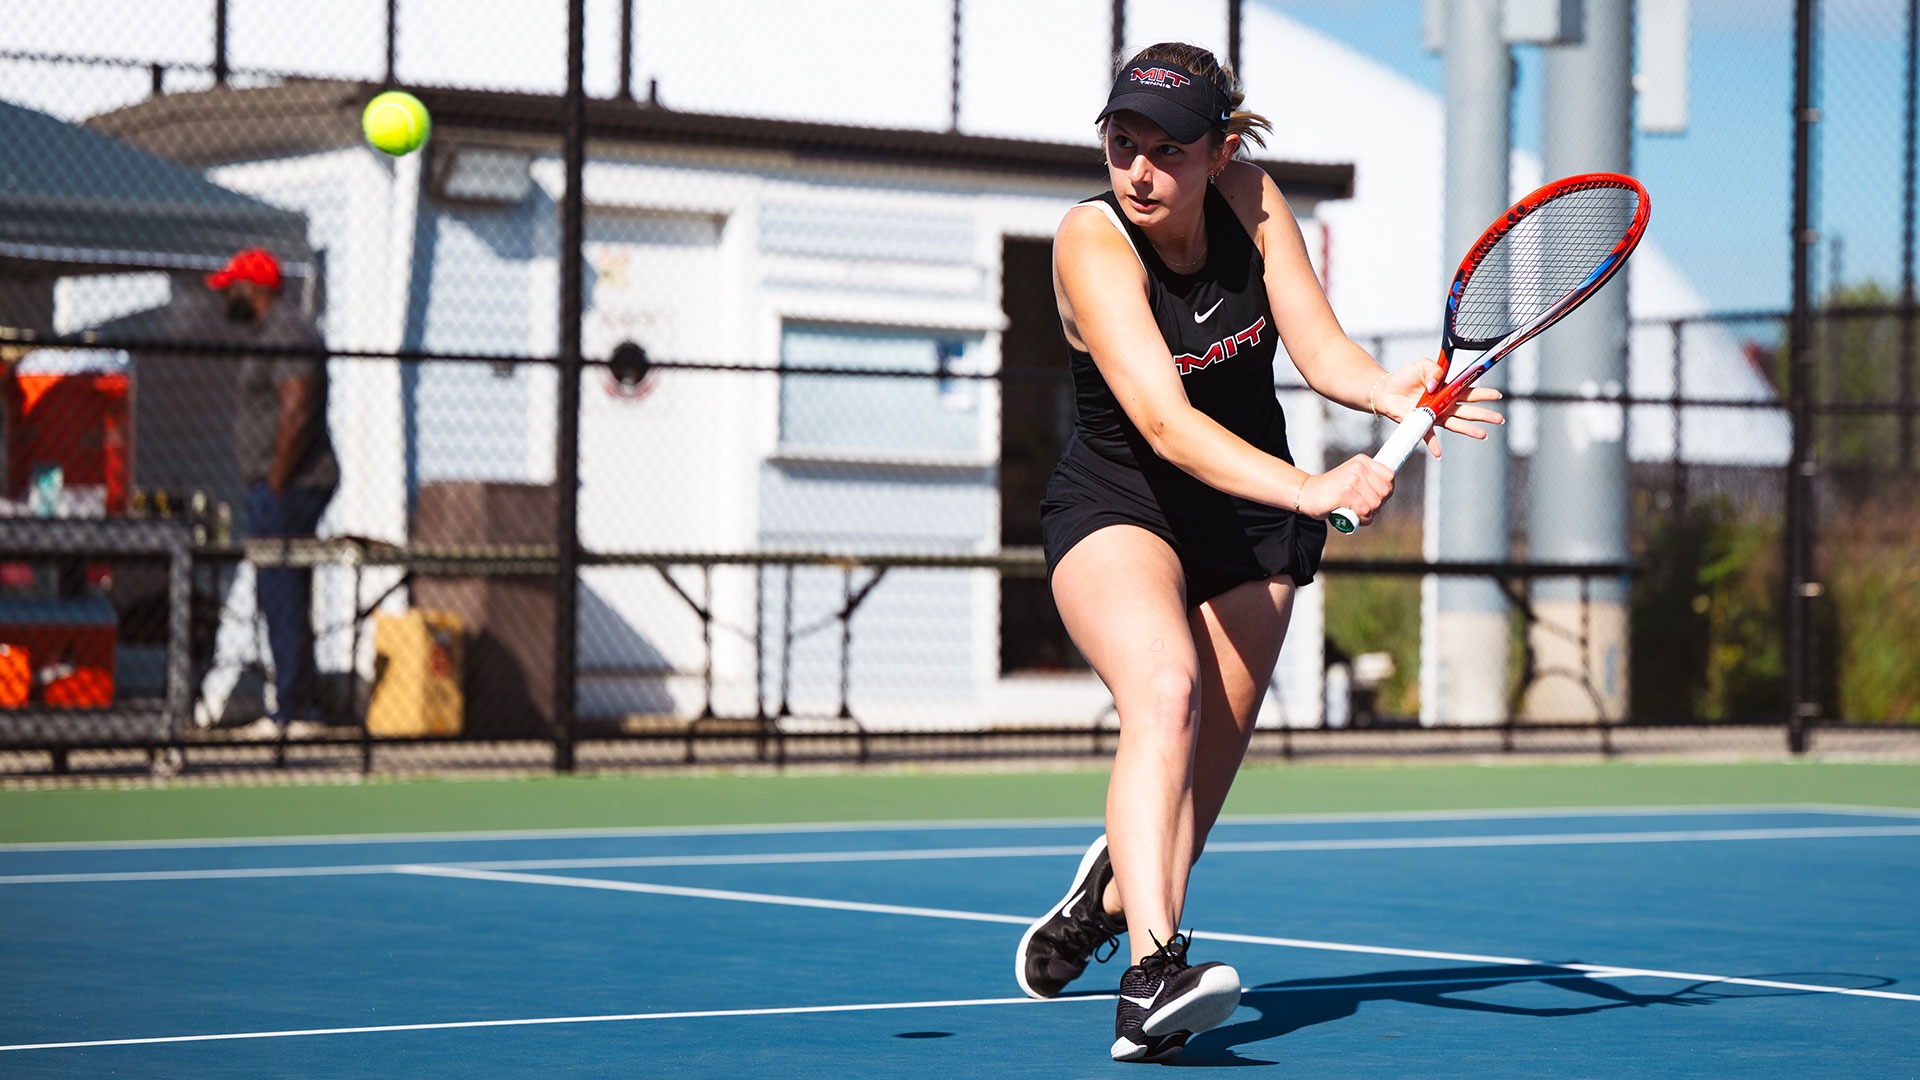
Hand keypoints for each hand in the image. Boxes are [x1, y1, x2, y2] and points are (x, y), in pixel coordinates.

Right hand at [1299, 455, 1394, 525]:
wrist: (1306, 493)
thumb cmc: (1330, 490)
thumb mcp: (1351, 477)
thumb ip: (1368, 480)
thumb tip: (1387, 492)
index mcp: (1363, 461)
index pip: (1390, 476)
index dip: (1386, 492)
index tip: (1376, 498)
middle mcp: (1359, 467)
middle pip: (1385, 492)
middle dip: (1378, 505)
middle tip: (1365, 508)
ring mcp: (1352, 479)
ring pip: (1375, 504)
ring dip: (1369, 514)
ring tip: (1357, 513)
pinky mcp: (1345, 493)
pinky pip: (1364, 511)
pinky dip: (1362, 519)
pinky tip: (1354, 518)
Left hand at [1374, 360, 1504, 458]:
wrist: (1386, 390)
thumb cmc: (1406, 377)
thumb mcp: (1422, 365)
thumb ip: (1434, 371)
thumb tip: (1436, 386)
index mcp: (1448, 389)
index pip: (1469, 391)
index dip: (1484, 393)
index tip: (1497, 395)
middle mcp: (1444, 404)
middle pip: (1468, 410)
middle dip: (1485, 414)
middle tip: (1499, 419)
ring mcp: (1434, 415)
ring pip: (1455, 424)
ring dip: (1469, 430)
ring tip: (1483, 435)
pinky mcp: (1421, 423)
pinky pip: (1429, 436)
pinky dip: (1434, 445)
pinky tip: (1439, 453)